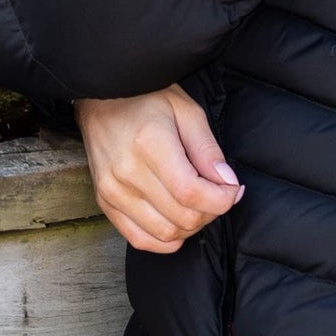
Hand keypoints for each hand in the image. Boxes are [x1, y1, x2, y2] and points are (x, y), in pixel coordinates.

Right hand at [74, 83, 243, 253]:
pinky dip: (165, 239)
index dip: (221, 199)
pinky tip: (177, 220)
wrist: (102, 95)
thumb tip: (227, 182)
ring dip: (190, 226)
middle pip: (181, 217)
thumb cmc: (146, 97)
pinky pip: (140, 240)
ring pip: (165, 234)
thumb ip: (207, 148)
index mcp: (149, 145)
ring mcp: (112, 191)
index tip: (233, 189)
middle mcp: (127, 173)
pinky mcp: (105, 202)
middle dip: (211, 211)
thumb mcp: (186, 110)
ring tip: (198, 204)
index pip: (191, 193)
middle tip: (218, 193)